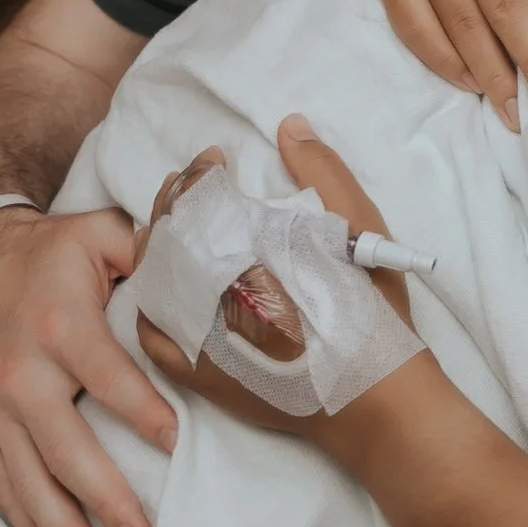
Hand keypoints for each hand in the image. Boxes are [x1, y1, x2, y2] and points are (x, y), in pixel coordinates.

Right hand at [0, 204, 176, 526]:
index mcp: (60, 326)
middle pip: (65, 448)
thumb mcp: (97, 233)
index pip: (107, 377)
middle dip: (105, 500)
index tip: (175, 444)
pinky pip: (2, 484)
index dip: (142, 412)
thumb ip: (147, 245)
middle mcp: (22, 374)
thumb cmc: (51, 253)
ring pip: (29, 481)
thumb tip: (199, 258)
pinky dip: (27, 525)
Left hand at [135, 117, 419, 452]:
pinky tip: (162, 285)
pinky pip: (154, 335)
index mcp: (246, 254)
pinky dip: (152, 302)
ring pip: (156, 282)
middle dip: (176, 204)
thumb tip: (289, 125)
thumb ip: (324, 172)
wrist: (375, 401)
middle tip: (190, 182)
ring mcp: (199, 340)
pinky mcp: (201, 377)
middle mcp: (211, 296)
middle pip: (171, 238)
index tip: (214, 159)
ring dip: (160, 247)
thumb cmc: (372, 312)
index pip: (199, 200)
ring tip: (173, 224)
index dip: (200, 173)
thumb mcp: (359, 229)